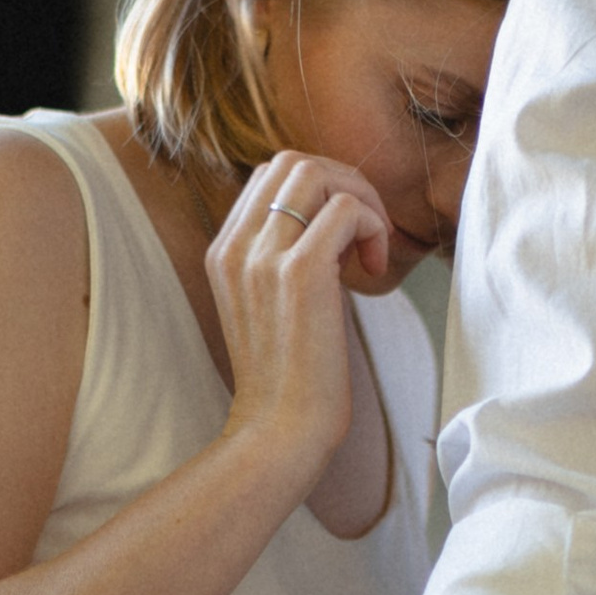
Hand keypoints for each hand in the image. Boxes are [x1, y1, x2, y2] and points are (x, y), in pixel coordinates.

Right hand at [205, 155, 392, 493]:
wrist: (279, 432)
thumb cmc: (288, 381)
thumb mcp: (271, 306)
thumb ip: (285, 260)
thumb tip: (334, 223)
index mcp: (224, 252)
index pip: (270, 177)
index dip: (319, 191)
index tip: (343, 239)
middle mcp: (236, 246)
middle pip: (291, 162)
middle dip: (342, 183)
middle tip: (365, 235)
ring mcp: (264, 257)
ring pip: (317, 173)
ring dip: (360, 201)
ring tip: (369, 251)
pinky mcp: (300, 273)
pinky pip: (346, 209)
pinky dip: (372, 227)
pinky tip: (371, 270)